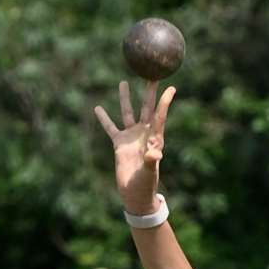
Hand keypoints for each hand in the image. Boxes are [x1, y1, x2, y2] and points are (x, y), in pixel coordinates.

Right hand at [94, 81, 176, 215]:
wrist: (135, 194)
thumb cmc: (145, 184)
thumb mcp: (148, 172)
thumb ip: (151, 160)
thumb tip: (155, 152)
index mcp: (154, 138)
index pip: (159, 116)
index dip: (165, 101)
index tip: (171, 87)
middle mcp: (144, 134)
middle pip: (146, 108)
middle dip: (148, 92)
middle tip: (151, 74)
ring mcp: (131, 137)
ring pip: (128, 113)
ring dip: (125, 98)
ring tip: (123, 81)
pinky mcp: (119, 144)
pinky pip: (110, 128)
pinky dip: (104, 119)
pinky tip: (97, 108)